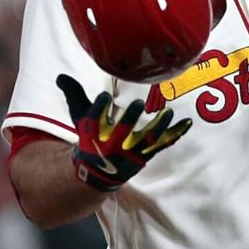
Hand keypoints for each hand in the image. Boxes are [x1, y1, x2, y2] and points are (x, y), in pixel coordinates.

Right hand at [57, 74, 190, 191]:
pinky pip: (163, 145)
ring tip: (167, 113)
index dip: (99, 108)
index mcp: (95, 133)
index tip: (105, 95)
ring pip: (146, 140)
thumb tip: (60, 77)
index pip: (95, 119)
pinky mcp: (145, 155)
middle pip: (122, 132)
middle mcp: (113, 144)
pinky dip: (176, 134)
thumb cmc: (89, 138)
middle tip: (138, 103)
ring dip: (158, 127)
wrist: (97, 171)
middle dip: (129, 119)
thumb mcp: (78, 117)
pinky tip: (188, 122)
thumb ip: (73, 94)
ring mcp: (131, 151)